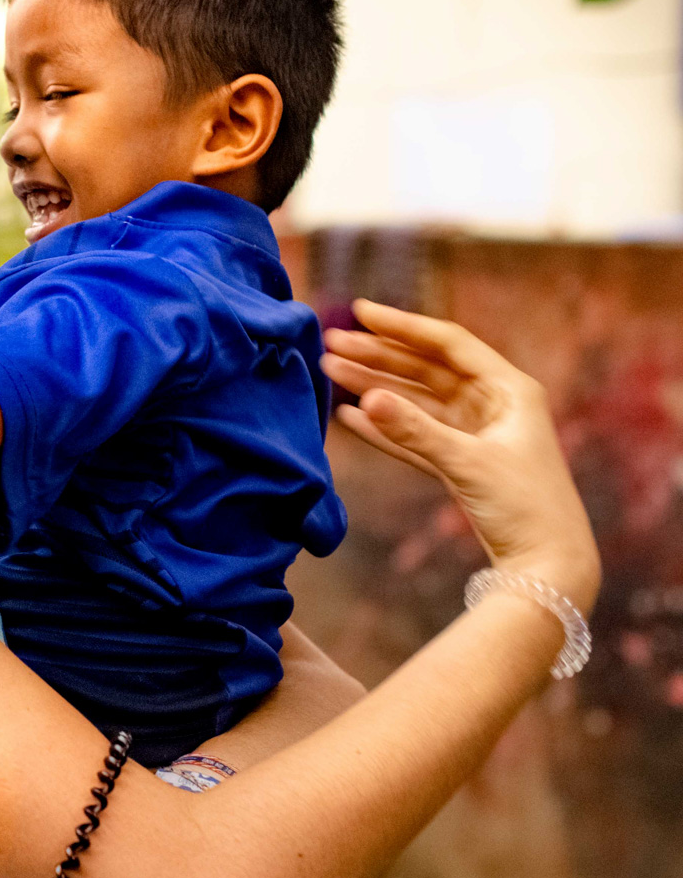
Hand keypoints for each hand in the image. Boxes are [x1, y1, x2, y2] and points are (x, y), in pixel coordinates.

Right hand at [321, 299, 599, 610]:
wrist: (547, 564)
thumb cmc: (523, 507)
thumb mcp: (468, 463)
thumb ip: (414, 431)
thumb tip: (364, 399)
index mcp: (509, 389)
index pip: (448, 344)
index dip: (403, 326)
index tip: (360, 312)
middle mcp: (492, 403)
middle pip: (425, 368)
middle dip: (378, 356)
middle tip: (332, 343)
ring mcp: (475, 432)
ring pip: (416, 400)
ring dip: (375, 386)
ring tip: (330, 372)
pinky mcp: (461, 460)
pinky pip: (415, 433)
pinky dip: (384, 425)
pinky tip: (349, 416)